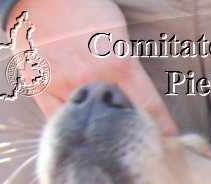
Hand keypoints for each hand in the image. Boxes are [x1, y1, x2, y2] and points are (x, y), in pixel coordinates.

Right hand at [5, 0, 177, 133]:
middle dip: (135, 135)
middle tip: (143, 143)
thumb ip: (130, 67)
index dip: (164, 131)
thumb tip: (143, 96)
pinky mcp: (40, 88)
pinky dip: (73, 129)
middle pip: (122, 123)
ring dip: (104, 135)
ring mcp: (64, 86)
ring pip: (90, 126)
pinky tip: (81, 133)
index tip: (171, 143)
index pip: (151, 109)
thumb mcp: (118, 35)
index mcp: (119, 65)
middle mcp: (92, 80)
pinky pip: (58, 121)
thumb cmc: (84, 10)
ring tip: (112, 141)